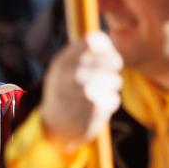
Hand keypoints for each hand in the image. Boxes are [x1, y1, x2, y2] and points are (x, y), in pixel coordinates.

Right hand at [39, 31, 124, 147]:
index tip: (105, 59)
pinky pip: (113, 99)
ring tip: (99, 94)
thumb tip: (105, 41)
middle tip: (108, 77)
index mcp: (62, 61)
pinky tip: (96, 108)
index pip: (94, 41)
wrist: (53, 127)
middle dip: (114, 69)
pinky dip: (109, 103)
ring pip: (115, 80)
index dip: (106, 49)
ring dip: (112, 87)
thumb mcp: (64, 69)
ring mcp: (82, 91)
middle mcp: (70, 73)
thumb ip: (82, 53)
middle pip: (112, 60)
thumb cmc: (64, 92)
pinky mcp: (93, 109)